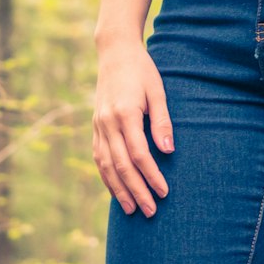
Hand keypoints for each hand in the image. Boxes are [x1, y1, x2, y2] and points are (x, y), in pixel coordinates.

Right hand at [92, 43, 174, 216]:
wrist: (114, 53)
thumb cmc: (141, 71)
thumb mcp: (157, 91)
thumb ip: (162, 121)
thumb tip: (169, 151)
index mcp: (125, 114)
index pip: (139, 154)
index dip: (152, 176)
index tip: (164, 192)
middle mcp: (107, 123)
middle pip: (122, 166)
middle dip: (136, 191)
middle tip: (150, 211)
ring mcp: (98, 126)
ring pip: (106, 166)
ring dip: (118, 190)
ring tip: (131, 210)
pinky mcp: (95, 126)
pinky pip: (98, 157)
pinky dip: (106, 177)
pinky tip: (115, 190)